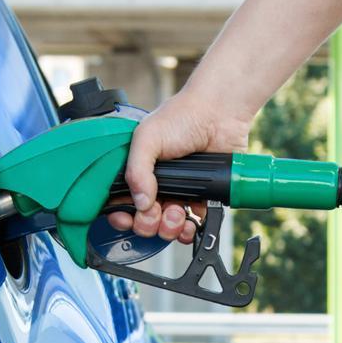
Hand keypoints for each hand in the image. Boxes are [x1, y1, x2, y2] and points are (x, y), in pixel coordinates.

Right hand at [109, 89, 251, 242]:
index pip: (121, 202)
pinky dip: (190, 229)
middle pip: (144, 220)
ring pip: (167, 226)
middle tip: (157, 212)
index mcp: (138, 170)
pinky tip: (190, 221)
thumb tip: (140, 203)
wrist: (220, 114)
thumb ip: (137, 171)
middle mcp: (156, 184)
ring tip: (177, 213)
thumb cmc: (181, 117)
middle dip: (148, 223)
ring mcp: (179, 191)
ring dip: (170, 227)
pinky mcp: (202, 196)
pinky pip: (193, 223)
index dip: (122, 215)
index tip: (127, 218)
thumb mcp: (147, 138)